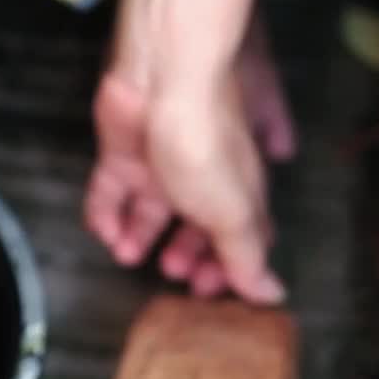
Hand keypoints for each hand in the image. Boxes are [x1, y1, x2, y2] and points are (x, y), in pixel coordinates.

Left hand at [84, 54, 292, 303]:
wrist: (161, 84)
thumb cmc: (206, 145)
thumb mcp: (234, 213)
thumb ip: (247, 256)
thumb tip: (273, 294)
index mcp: (238, 191)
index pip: (240, 235)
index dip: (229, 265)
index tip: (210, 291)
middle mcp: (200, 179)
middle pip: (195, 225)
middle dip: (185, 254)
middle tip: (170, 275)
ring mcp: (160, 164)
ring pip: (151, 210)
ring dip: (139, 237)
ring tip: (127, 255)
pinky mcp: (122, 153)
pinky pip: (110, 191)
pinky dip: (105, 214)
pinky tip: (105, 233)